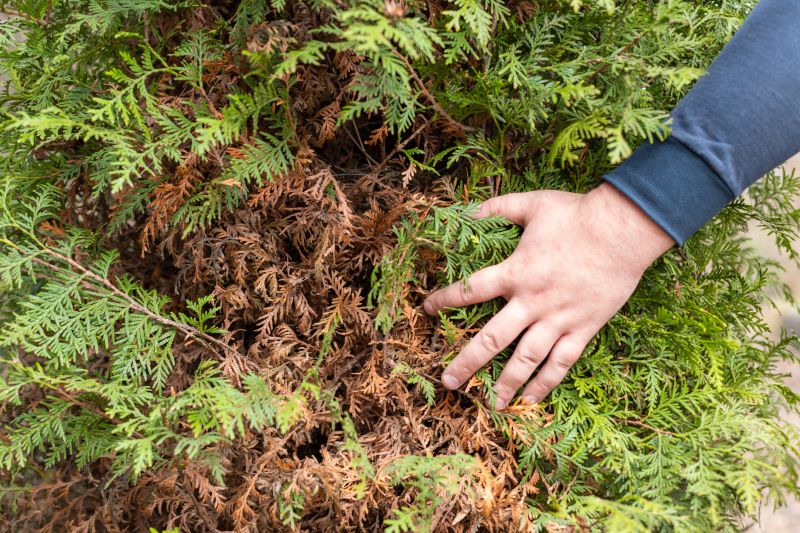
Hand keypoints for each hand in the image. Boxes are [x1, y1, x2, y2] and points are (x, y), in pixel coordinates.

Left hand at [423, 183, 674, 408]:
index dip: (445, 300)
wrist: (624, 231)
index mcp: (516, 272)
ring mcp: (558, 319)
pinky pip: (562, 362)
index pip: (470, 290)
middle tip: (448, 381)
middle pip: (492, 339)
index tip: (427, 309)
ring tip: (492, 404)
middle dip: (467, 362)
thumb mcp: (532, 203)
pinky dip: (546, 383)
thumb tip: (466, 211)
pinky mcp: (584, 328)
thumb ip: (497, 208)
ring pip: (526, 358)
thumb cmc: (578, 215)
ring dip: (507, 383)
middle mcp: (532, 302)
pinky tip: (532, 400)